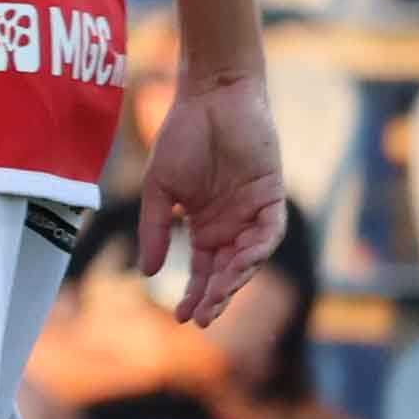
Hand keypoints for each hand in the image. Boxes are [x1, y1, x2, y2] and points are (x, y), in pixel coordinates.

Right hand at [136, 68, 288, 330]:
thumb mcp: (160, 190)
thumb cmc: (182, 137)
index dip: (195, 294)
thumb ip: (155, 228)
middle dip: (216, 296)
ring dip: (235, 279)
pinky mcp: (272, 196)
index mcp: (205, 225)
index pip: (202, 269)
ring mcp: (253, 212)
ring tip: (217, 297)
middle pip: (227, 271)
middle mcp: (232, 225)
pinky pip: (269, 232)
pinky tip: (240, 264)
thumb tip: (147, 273)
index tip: (182, 318)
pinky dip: (257, 250)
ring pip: (249, 258)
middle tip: (201, 319)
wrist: (210, 99)